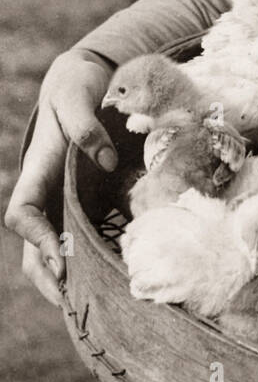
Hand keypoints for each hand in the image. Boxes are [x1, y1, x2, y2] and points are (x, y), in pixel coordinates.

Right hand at [5, 49, 114, 306]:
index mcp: (37, 171)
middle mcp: (45, 192)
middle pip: (32, 245)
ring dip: (66, 275)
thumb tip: (104, 161)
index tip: (58, 255)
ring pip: (51, 247)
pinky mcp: (83, 199)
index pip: (22, 213)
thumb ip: (86, 126)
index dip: (34, 237)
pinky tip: (111, 276)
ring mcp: (61, 199)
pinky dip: (87, 257)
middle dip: (48, 275)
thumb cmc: (76, 86)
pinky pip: (77, 235)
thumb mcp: (78, 96)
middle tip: (77, 301)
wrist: (84, 79)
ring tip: (94, 302)